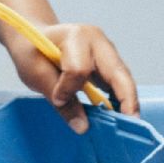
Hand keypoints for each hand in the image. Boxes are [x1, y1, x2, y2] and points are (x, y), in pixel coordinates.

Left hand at [6, 21, 139, 133]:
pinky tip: (120, 116)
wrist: (33, 38)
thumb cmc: (32, 52)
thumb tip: (82, 126)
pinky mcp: (108, 64)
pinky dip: (121, 100)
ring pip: (124, 79)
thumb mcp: (36, 75)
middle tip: (131, 124)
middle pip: (118, 73)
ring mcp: (107, 52)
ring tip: (128, 125)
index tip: (57, 99)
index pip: (79, 69)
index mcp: (76, 36)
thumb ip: (60, 102)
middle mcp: (98, 42)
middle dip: (127, 99)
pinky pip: (120, 84)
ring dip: (128, 102)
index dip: (68, 89)